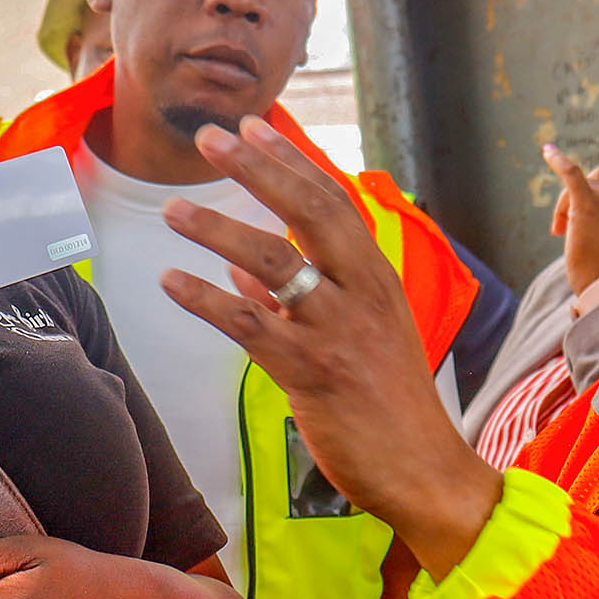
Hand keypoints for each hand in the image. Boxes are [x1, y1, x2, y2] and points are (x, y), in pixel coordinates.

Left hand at [159, 118, 499, 579]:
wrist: (427, 472)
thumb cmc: (390, 406)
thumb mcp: (359, 340)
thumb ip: (298, 303)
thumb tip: (241, 277)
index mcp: (377, 278)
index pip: (333, 200)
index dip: (291, 160)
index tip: (252, 126)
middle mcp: (363, 293)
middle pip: (308, 211)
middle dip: (257, 169)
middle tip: (212, 137)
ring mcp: (339, 331)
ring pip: (275, 261)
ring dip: (219, 230)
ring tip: (173, 209)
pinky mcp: (314, 373)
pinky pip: (251, 325)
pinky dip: (207, 300)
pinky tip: (172, 282)